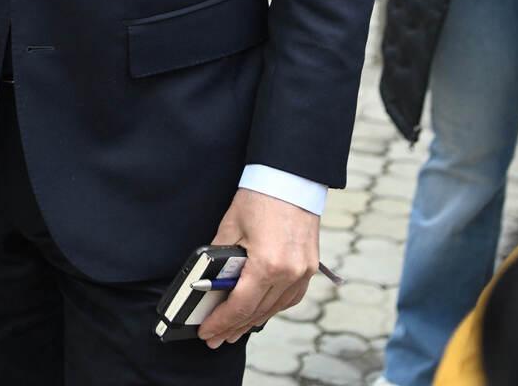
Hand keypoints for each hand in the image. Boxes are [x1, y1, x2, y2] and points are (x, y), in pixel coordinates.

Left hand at [198, 188, 319, 347]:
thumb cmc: (260, 197)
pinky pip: (291, 297)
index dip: (221, 322)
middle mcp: (290, 272)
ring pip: (276, 308)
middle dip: (234, 327)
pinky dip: (273, 306)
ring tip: (236, 329)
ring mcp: (303, 271)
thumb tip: (207, 281)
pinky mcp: (310, 266)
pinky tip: (260, 310)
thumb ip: (219, 258)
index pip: (241, 305)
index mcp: (267, 264)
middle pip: (258, 312)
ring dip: (254, 320)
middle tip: (217, 338)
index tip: (207, 332)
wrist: (291, 178)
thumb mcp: (230, 226)